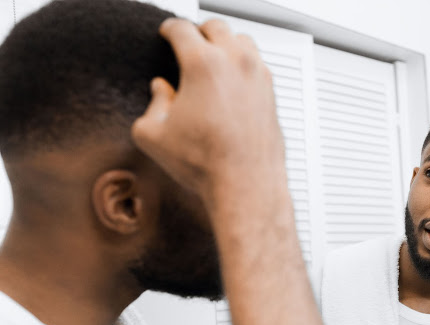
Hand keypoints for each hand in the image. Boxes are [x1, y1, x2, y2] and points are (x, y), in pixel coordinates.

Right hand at [131, 18, 285, 209]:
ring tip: (214, 58)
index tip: (167, 34)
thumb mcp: (153, 135)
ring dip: (226, 44)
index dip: (168, 29)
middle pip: (216, 27)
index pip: (181, 28)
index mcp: (203, 63)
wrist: (246, 185)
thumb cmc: (207, 164)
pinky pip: (258, 65)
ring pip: (242, 41)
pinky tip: (234, 82)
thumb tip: (161, 90)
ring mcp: (258, 76)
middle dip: (199, 32)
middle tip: (190, 42)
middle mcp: (235, 62)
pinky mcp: (272, 93)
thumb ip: (151, 105)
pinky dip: (244, 65)